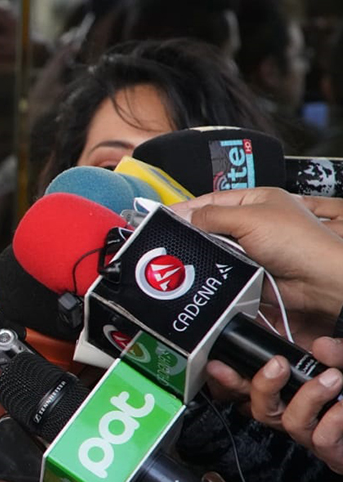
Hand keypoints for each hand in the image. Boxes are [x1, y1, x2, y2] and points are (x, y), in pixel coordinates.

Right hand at [172, 189, 342, 319]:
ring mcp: (251, 247)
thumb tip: (185, 215)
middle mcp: (253, 223)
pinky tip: (206, 269)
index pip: (212, 200)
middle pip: (210, 224)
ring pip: (214, 248)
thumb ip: (213, 216)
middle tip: (170, 237)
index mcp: (256, 201)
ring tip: (188, 254)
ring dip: (205, 252)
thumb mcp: (250, 219)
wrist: (318, 281)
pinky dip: (214, 269)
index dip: (187, 206)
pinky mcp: (249, 270)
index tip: (164, 214)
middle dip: (193, 231)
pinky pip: (221, 268)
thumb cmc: (301, 243)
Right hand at [207, 337, 342, 472]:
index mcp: (295, 395)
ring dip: (308, 398)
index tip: (219, 364)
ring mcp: (316, 436)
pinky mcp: (335, 454)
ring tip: (333, 379)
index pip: (252, 389)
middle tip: (278, 363)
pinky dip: (332, 421)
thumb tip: (321, 347)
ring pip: (290, 423)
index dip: (230, 380)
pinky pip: (322, 440)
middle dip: (263, 385)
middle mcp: (299, 417)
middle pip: (260, 409)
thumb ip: (338, 353)